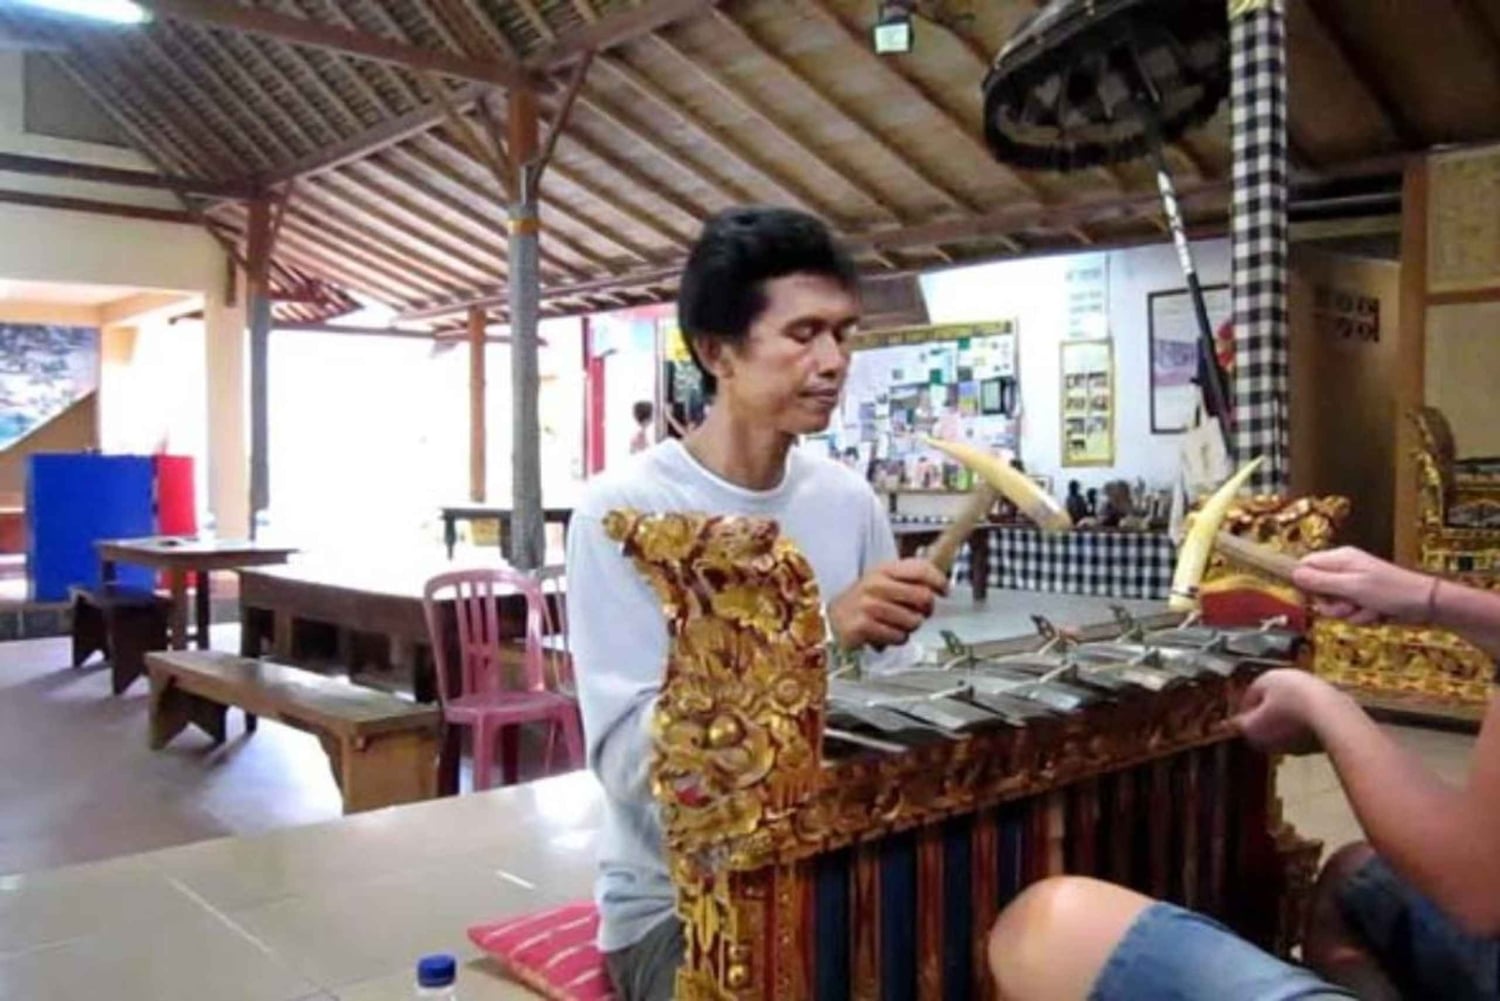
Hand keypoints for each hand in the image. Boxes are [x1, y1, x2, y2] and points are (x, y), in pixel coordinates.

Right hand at [828, 558, 948, 649]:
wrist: (831, 617)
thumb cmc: (864, 600)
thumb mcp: (883, 581)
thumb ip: (910, 579)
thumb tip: (941, 586)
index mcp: (883, 569)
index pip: (921, 568)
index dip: (939, 580)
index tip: (944, 590)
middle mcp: (876, 584)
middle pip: (923, 596)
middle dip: (926, 609)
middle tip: (919, 613)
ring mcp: (868, 605)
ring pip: (913, 621)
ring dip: (909, 628)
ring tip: (895, 624)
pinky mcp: (862, 626)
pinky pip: (898, 637)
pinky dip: (896, 639)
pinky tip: (885, 634)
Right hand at [1231, 668, 1339, 755]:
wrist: (1334, 719)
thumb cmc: (1287, 721)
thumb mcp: (1255, 729)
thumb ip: (1242, 727)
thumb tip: (1235, 726)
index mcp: (1267, 678)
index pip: (1249, 697)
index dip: (1246, 717)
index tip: (1247, 732)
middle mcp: (1290, 675)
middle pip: (1275, 699)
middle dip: (1271, 717)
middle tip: (1270, 737)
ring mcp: (1315, 684)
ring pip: (1297, 704)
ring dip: (1293, 720)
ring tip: (1292, 741)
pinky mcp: (1336, 696)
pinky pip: (1317, 712)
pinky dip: (1313, 723)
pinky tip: (1313, 737)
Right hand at [1293, 547, 1434, 625]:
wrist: (1428, 604)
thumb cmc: (1393, 591)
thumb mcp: (1353, 587)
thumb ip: (1321, 581)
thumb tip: (1293, 574)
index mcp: (1340, 559)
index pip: (1305, 565)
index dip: (1303, 583)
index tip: (1310, 598)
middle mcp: (1344, 570)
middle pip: (1318, 590)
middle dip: (1332, 604)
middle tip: (1349, 605)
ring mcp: (1355, 586)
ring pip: (1334, 605)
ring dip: (1350, 614)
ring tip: (1368, 609)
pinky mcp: (1364, 600)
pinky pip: (1350, 613)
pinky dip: (1362, 617)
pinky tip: (1377, 614)